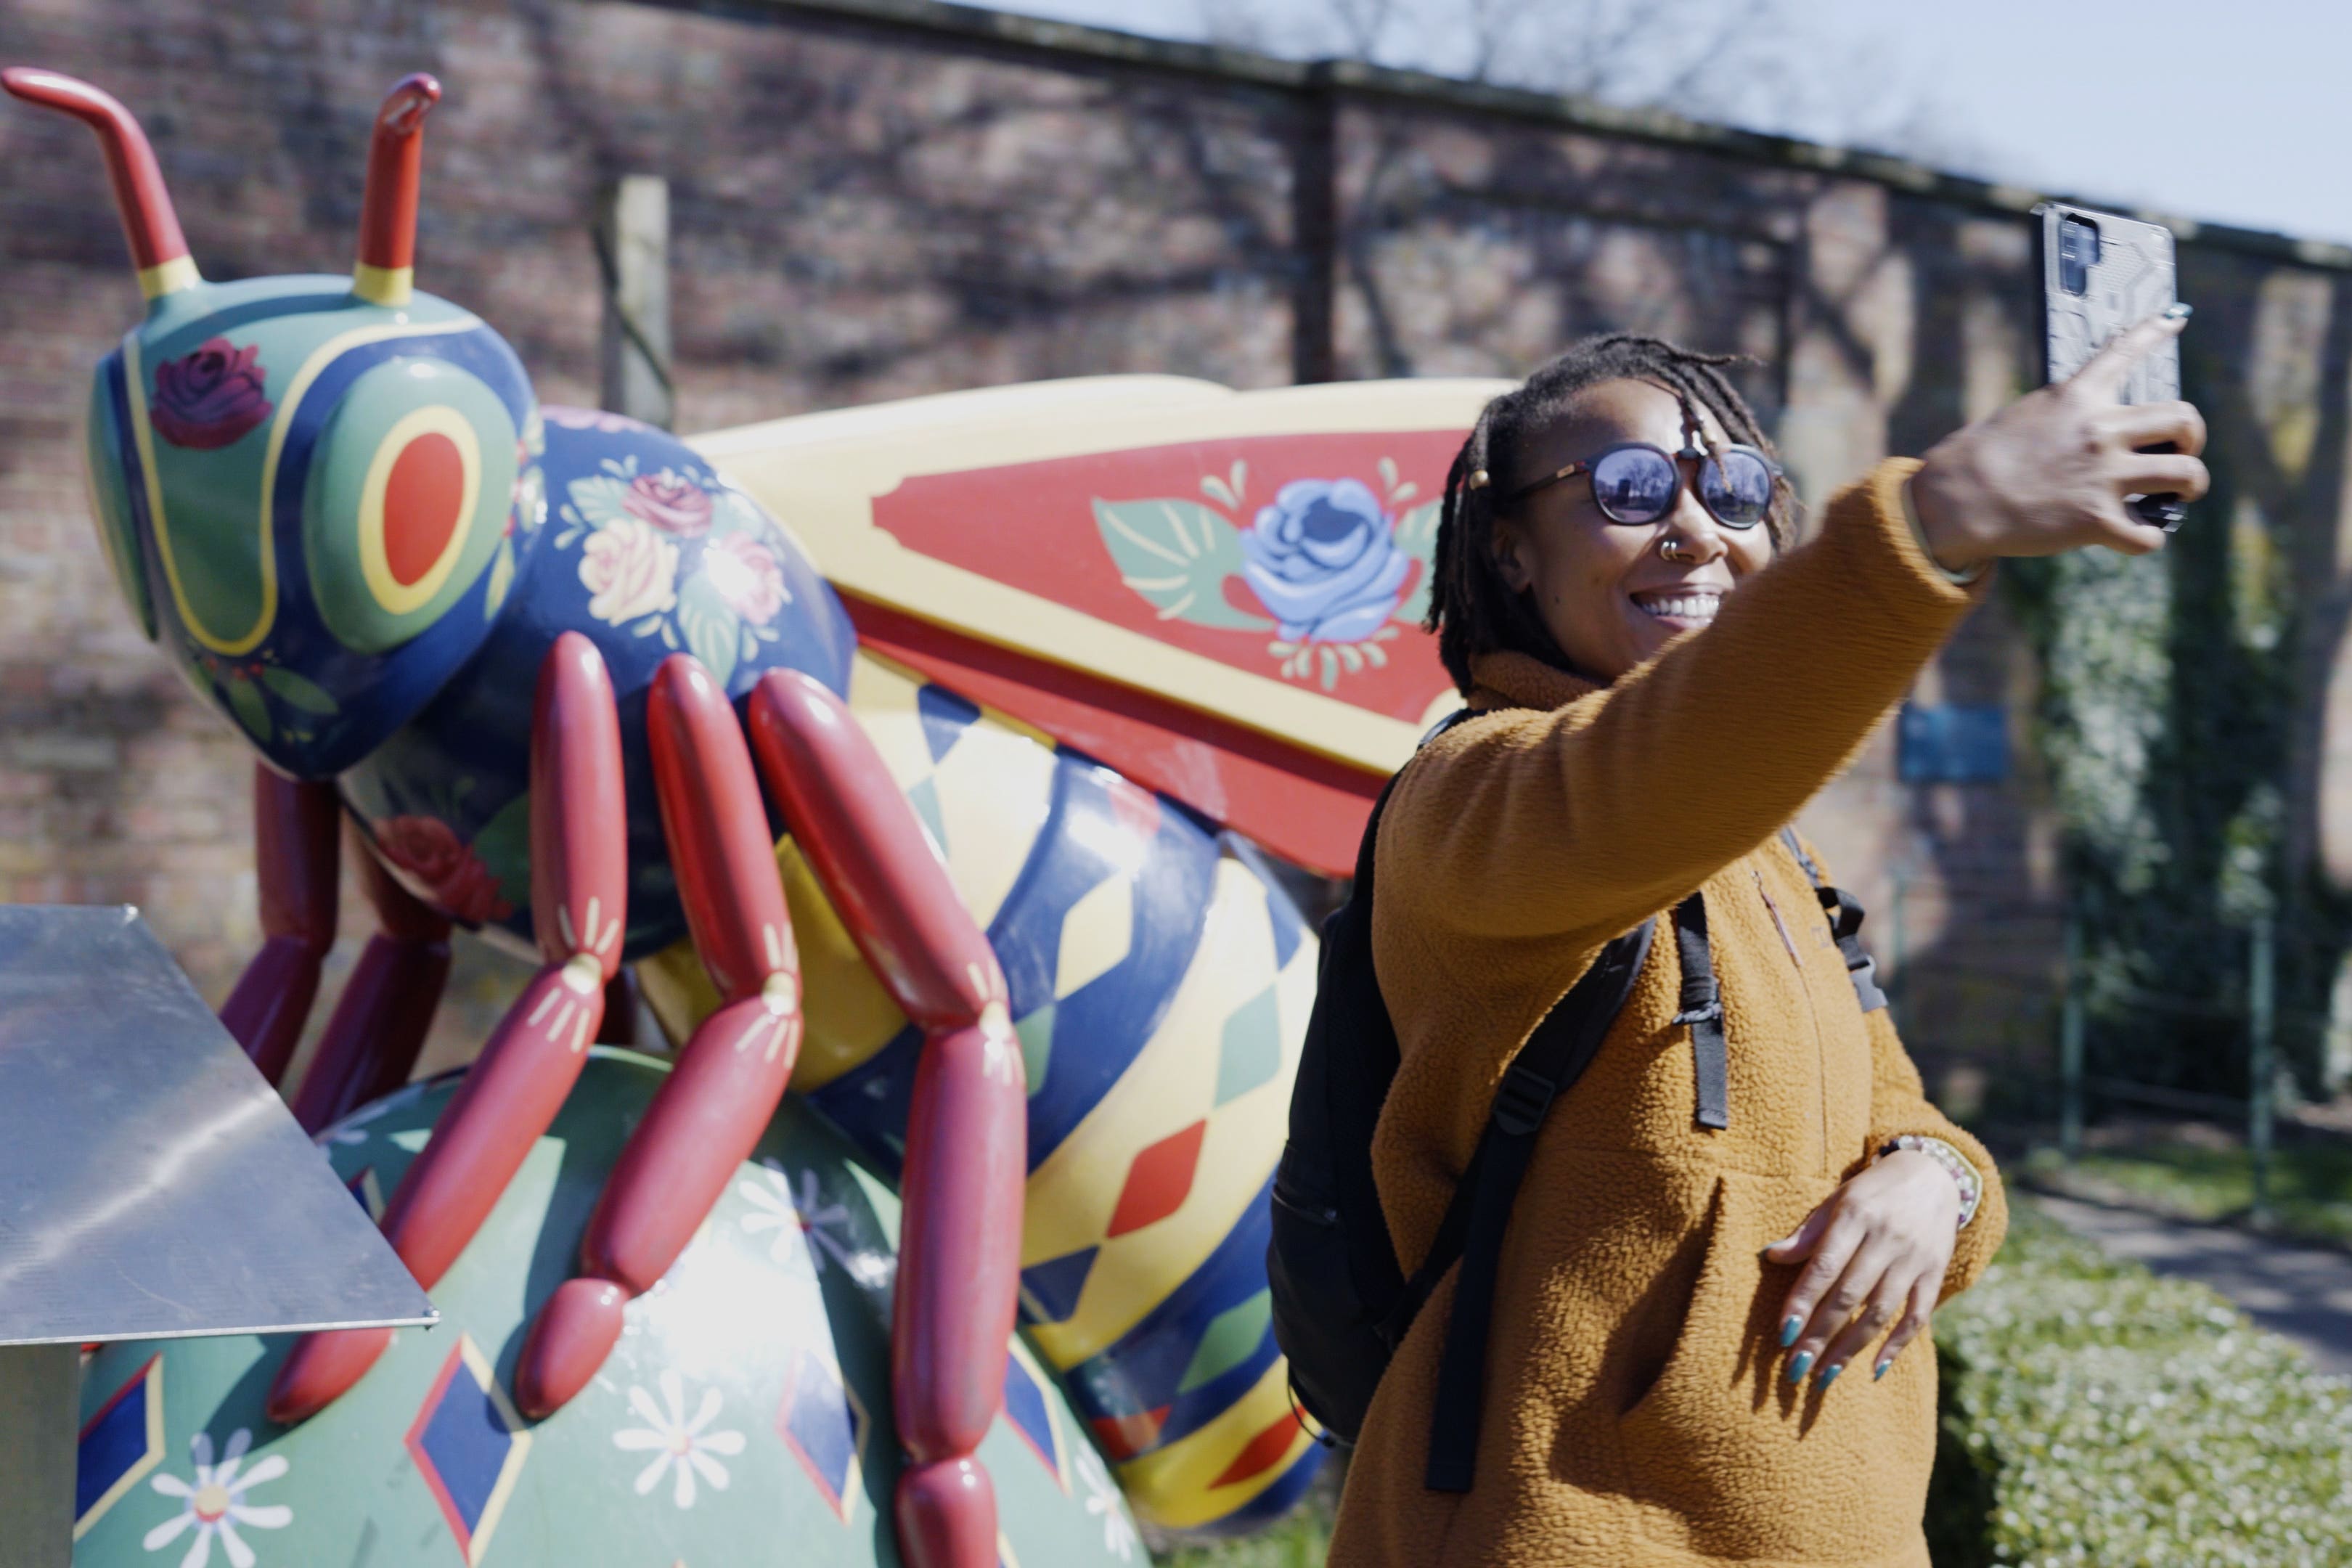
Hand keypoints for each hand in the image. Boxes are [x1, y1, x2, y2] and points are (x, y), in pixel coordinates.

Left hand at [1762, 1150, 1959, 1389]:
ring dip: (1850, 1348)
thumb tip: (1770, 1256)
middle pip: (1849, 1296)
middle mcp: (1886, 1239)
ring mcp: (1913, 1259)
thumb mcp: (1836, 1200)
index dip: (1803, 1302)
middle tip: (1796, 1368)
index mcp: (1855, 1216)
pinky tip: (1873, 1369)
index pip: (1824, 1267)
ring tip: (1824, 1375)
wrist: (1934, 1174)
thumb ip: (1808, 1233)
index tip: (1783, 1334)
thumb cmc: (1872, 1191)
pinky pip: (1917, 1316)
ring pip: (1880, 1312)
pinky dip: (1896, 1345)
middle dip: (1820, 1335)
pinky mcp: (1935, 1274)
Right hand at [1909, 308, 2209, 570]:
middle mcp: (2101, 431)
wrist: (1956, 499)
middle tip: (2178, 454)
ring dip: (2189, 487)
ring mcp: (2104, 476)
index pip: (2124, 351)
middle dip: (2191, 439)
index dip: (2156, 330)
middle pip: (2184, 420)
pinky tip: (2134, 534)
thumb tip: (2097, 436)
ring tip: (2176, 497)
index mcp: (2078, 397)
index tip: (2177, 316)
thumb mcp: (2025, 418)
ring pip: (2188, 475)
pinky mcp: (2097, 520)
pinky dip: (2147, 537)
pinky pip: (2150, 534)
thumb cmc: (1977, 460)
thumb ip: (2068, 418)